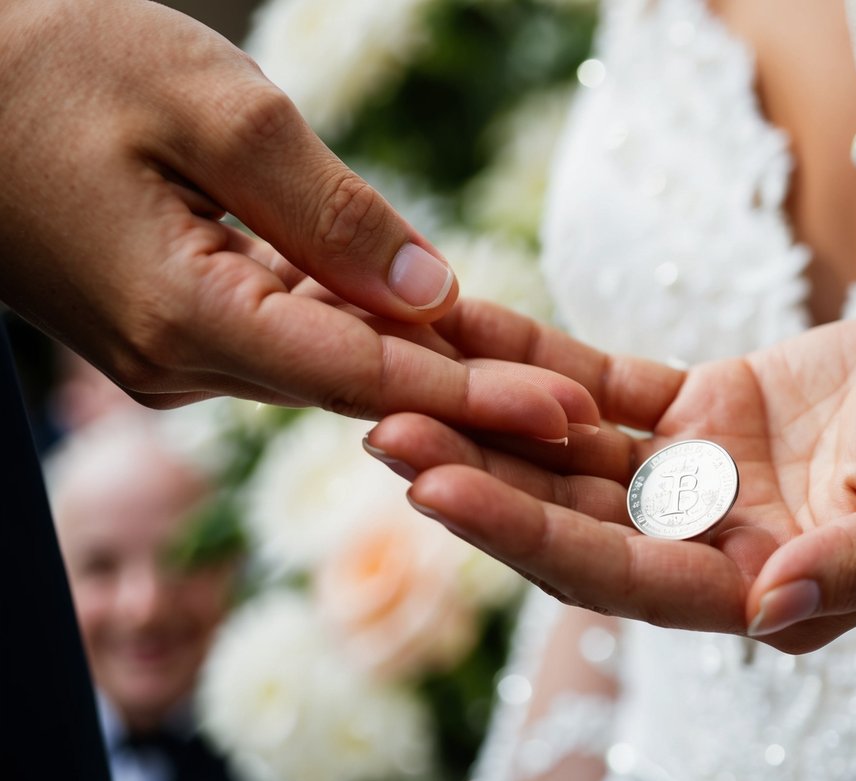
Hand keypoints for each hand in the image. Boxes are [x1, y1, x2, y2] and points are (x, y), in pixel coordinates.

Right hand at [0, 0, 586, 438]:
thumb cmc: (56, 66)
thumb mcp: (212, 107)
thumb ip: (330, 214)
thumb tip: (431, 299)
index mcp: (187, 316)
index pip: (369, 376)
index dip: (481, 398)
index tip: (571, 415)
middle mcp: (182, 362)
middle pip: (363, 387)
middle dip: (479, 401)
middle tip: (584, 423)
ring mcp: (172, 355)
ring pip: (333, 366)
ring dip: (435, 372)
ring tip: (545, 388)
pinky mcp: (171, 330)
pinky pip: (294, 339)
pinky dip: (368, 335)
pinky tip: (441, 336)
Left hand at [370, 305, 855, 650]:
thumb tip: (775, 615)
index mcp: (755, 590)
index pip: (620, 574)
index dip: (529, 535)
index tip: (438, 489)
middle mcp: (703, 543)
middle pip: (570, 515)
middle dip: (477, 475)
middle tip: (380, 424)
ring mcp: (691, 478)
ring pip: (570, 450)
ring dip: (486, 414)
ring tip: (394, 371)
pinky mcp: (692, 413)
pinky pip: (600, 380)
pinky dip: (535, 353)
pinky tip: (467, 320)